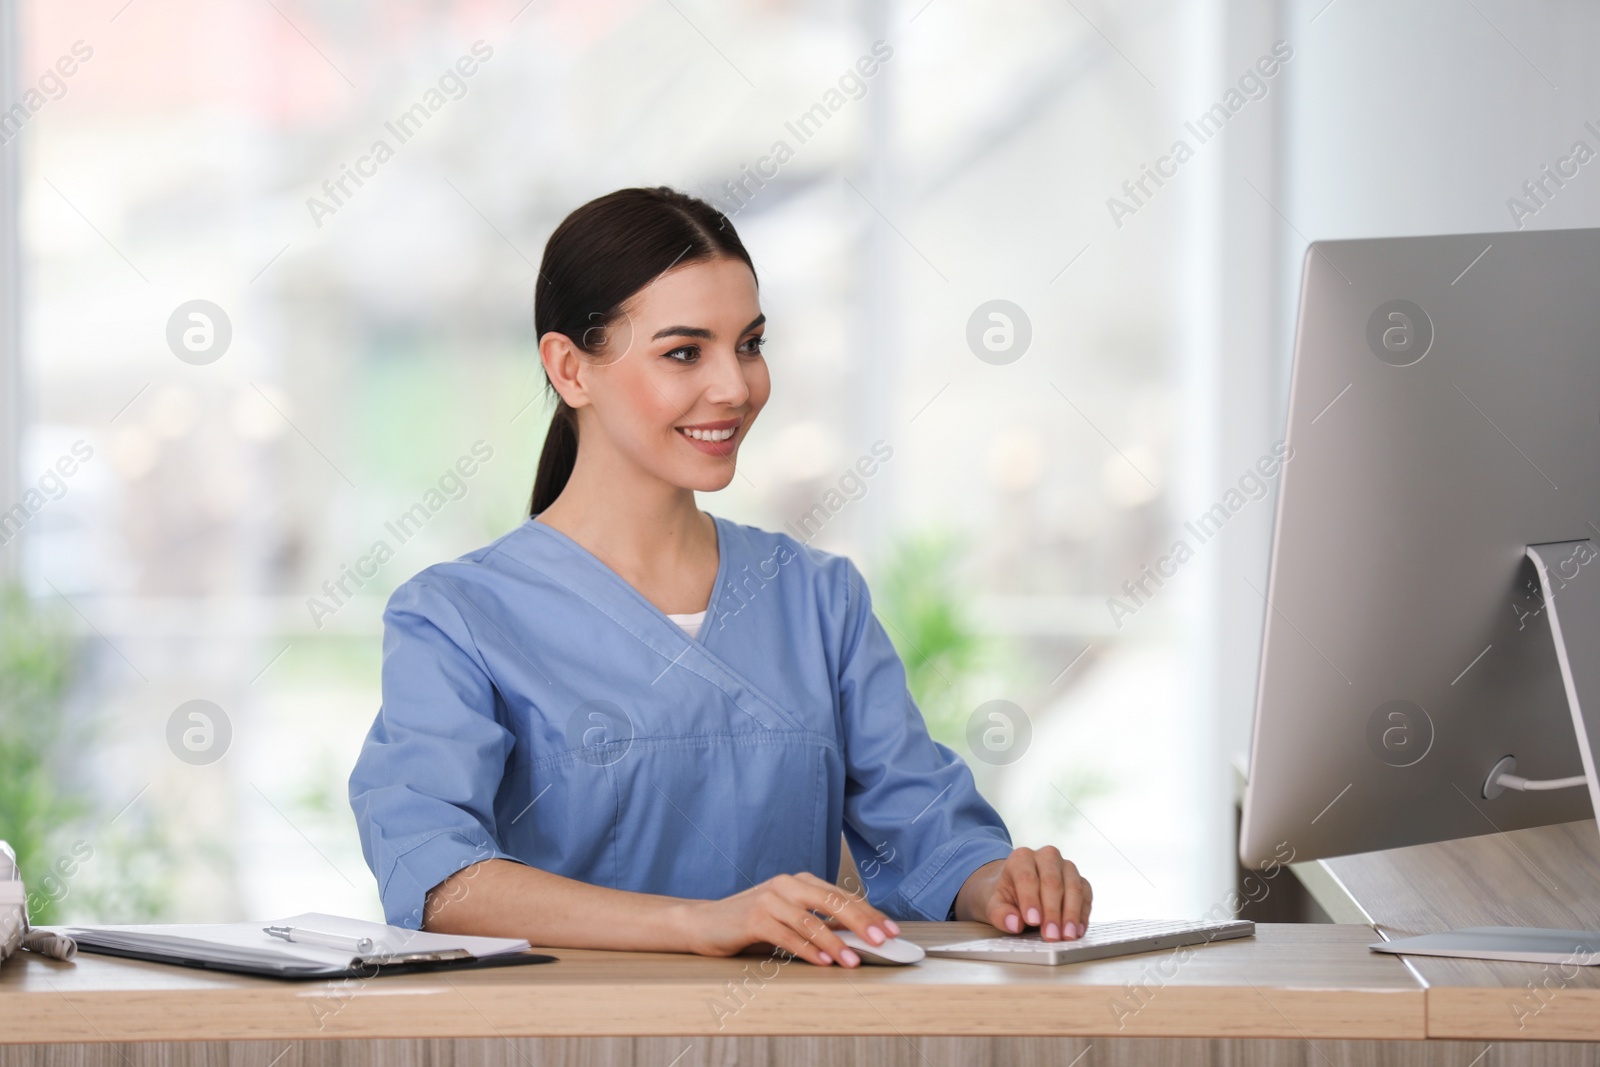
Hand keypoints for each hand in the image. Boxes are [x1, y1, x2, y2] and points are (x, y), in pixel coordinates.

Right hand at [676, 872, 899, 966]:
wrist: (704, 923)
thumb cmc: (751, 923)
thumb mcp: (789, 920)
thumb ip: (818, 924)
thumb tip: (858, 941)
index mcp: (801, 882)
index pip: (843, 896)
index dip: (870, 913)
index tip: (891, 930)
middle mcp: (787, 885)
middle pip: (833, 902)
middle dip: (862, 923)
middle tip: (883, 941)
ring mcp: (770, 899)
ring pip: (811, 920)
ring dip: (836, 943)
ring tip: (853, 960)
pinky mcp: (754, 918)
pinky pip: (787, 935)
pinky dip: (807, 950)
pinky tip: (822, 961)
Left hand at [954, 847, 1090, 940]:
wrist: (1014, 890)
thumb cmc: (1003, 897)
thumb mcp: (992, 905)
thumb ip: (999, 914)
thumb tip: (1013, 923)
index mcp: (1021, 858)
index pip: (1027, 877)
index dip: (1030, 900)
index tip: (1032, 921)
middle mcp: (1046, 857)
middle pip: (1052, 882)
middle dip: (1052, 911)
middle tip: (1051, 935)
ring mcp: (1065, 867)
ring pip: (1073, 887)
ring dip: (1071, 914)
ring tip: (1067, 936)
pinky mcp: (1080, 881)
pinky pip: (1086, 895)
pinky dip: (1083, 914)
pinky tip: (1078, 931)